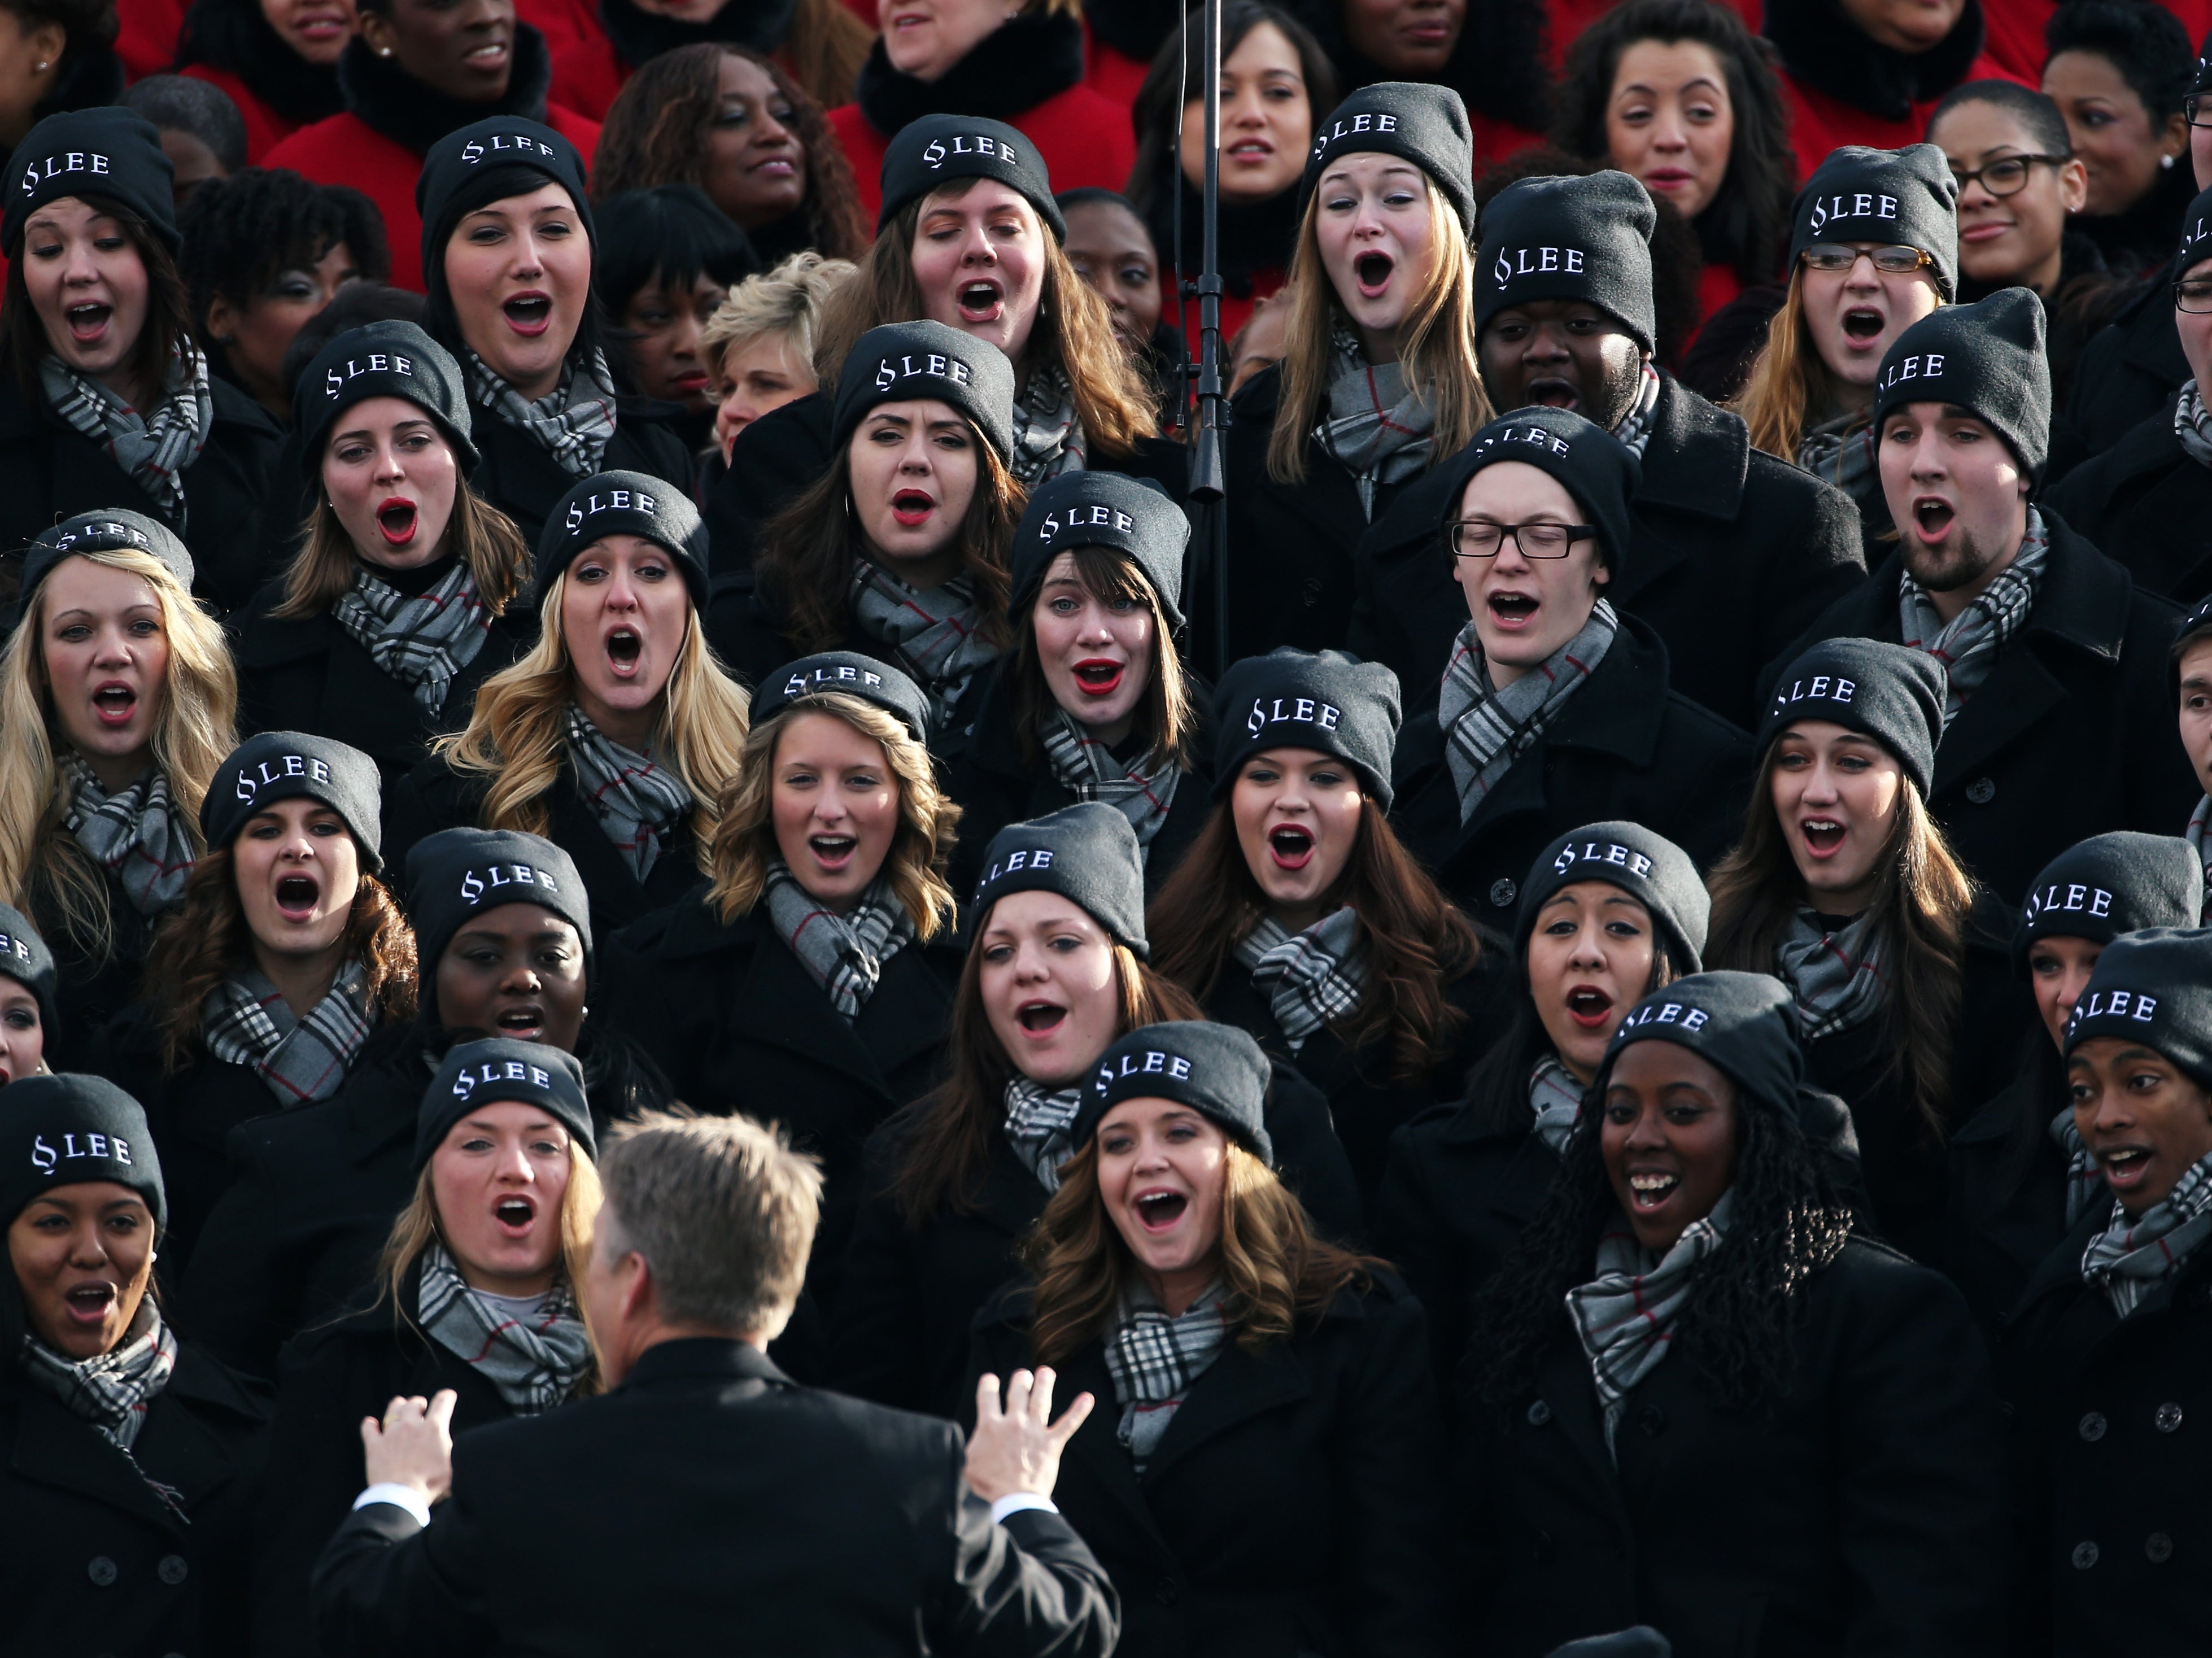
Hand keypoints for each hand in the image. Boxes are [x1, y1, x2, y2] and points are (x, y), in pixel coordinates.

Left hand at [360, 1390, 457, 1501]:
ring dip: (397, 1406)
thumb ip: (454, 1451)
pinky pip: (369, 1429)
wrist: (401, 1496)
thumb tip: (461, 1448)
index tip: (448, 1396)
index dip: (447, 1396)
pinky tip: (370, 1423)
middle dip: (419, 1403)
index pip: (443, 1402)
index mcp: (434, 1428)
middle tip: (421, 1407)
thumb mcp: (453, 1466)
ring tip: (399, 1405)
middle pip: (414, 1403)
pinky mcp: (374, 1446)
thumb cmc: (430, 1483)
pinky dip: (369, 1425)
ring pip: (393, 1410)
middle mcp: (412, 1426)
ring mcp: (391, 1434)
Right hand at [964, 1368, 1093, 1502]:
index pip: (988, 1395)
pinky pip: (1068, 1423)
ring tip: (1046, 1372)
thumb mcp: (970, 1463)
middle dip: (1021, 1380)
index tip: (990, 1380)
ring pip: (1041, 1399)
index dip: (988, 1384)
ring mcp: (1035, 1431)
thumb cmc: (992, 1484)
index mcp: (991, 1425)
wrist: (1015, 1499)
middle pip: (1018, 1391)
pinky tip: (1087, 1398)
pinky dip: (1079, 1410)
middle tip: (1024, 1376)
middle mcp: (1014, 1422)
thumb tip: (976, 1441)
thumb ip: (972, 1446)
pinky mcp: (1052, 1442)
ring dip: (1045, 1383)